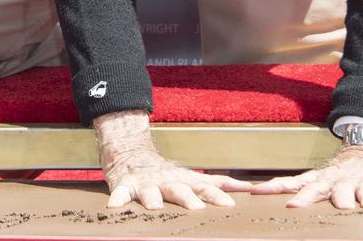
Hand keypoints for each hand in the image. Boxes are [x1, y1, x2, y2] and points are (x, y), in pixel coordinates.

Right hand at [94, 110, 251, 209]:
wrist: (130, 152)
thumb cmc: (166, 173)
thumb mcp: (192, 176)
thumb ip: (218, 183)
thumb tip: (247, 187)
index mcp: (184, 180)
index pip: (204, 187)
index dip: (217, 195)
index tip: (230, 205)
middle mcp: (166, 181)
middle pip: (179, 189)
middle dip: (187, 198)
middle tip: (197, 209)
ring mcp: (145, 183)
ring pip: (150, 191)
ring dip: (152, 199)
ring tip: (155, 207)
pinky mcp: (125, 185)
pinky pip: (121, 193)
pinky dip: (118, 199)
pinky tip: (115, 206)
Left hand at [250, 145, 362, 209]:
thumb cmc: (337, 172)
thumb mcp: (315, 177)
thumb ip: (289, 185)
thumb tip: (251, 189)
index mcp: (323, 180)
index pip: (302, 187)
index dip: (294, 195)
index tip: (284, 203)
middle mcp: (341, 181)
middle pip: (333, 191)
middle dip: (329, 198)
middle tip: (329, 205)